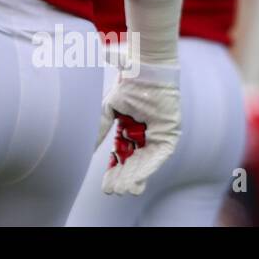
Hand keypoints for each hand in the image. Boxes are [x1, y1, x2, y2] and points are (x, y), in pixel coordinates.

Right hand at [96, 62, 180, 195]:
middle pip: (133, 159)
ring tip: (123, 191)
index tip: (106, 183)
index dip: (114, 167)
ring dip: (134, 177)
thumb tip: (88, 145)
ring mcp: (159, 134)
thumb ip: (101, 126)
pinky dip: (147, 169)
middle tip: (112, 191)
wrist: (145, 67)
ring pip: (145, 162)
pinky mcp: (169, 135)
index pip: (121, 151)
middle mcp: (146, 132)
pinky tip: (137, 181)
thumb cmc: (129, 80)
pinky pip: (157, 156)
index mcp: (131, 125)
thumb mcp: (110, 107)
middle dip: (122, 176)